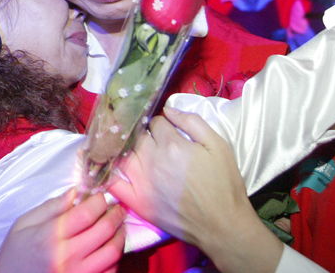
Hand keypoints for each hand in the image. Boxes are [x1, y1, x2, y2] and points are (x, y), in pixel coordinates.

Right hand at [0, 190, 124, 272]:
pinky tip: (108, 248)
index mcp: (51, 236)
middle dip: (115, 214)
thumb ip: (51, 207)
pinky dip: (114, 258)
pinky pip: (110, 271)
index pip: (87, 213)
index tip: (100, 196)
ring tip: (116, 227)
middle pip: (105, 230)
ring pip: (113, 252)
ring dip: (120, 235)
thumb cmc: (15, 254)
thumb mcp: (24, 224)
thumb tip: (75, 192)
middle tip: (116, 208)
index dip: (99, 200)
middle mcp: (67, 256)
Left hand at [110, 108, 281, 271]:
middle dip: (145, 135)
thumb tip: (168, 109)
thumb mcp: (218, 145)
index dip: (163, 123)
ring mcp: (142, 183)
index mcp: (172, 145)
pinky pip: (114, 184)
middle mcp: (153, 161)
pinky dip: (109, 173)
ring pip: (124, 154)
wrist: (222, 225)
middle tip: (154, 141)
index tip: (169, 130)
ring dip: (128, 149)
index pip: (156, 122)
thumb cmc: (224, 184)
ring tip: (136, 150)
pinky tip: (110, 168)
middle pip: (138, 136)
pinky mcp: (138, 202)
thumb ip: (192, 122)